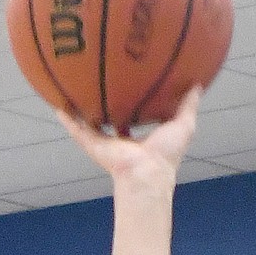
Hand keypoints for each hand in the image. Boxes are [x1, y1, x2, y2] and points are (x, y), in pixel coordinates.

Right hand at [63, 84, 202, 183]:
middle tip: (99, 82)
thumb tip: (198, 84)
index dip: (131, 102)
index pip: (134, 118)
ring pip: (91, 124)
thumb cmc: (166, 155)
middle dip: (106, 105)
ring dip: (82, 110)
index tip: (128, 84)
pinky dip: (67, 120)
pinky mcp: (94, 146)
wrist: (147, 172)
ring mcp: (107, 144)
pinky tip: (57, 105)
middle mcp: (122, 140)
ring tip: (71, 89)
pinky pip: (77, 130)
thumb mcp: (183, 125)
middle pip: (110, 119)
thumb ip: (188, 105)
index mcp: (140, 138)